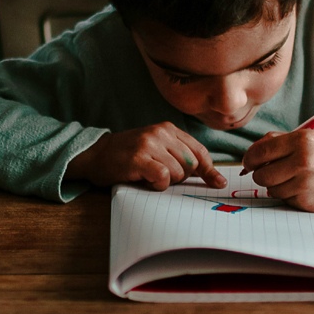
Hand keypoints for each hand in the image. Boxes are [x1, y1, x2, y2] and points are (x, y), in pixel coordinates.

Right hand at [68, 123, 225, 190]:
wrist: (95, 154)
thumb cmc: (129, 156)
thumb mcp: (157, 149)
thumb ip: (183, 158)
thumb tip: (217, 179)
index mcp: (168, 128)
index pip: (199, 151)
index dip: (209, 169)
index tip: (217, 182)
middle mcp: (160, 133)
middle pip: (191, 164)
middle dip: (180, 176)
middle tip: (160, 175)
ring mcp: (149, 144)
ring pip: (178, 172)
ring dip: (166, 182)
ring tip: (149, 176)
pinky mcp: (139, 158)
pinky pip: (163, 177)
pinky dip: (157, 185)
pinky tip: (146, 180)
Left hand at [241, 129, 313, 211]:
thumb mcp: (307, 138)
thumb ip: (278, 141)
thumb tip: (250, 156)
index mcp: (301, 141)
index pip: (260, 152)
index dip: (249, 159)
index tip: (249, 163)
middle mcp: (303, 161)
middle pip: (261, 175)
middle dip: (262, 174)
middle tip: (273, 172)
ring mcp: (305, 183)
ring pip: (271, 189)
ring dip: (277, 185)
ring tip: (293, 179)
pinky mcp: (308, 201)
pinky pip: (285, 199)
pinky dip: (289, 195)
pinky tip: (304, 188)